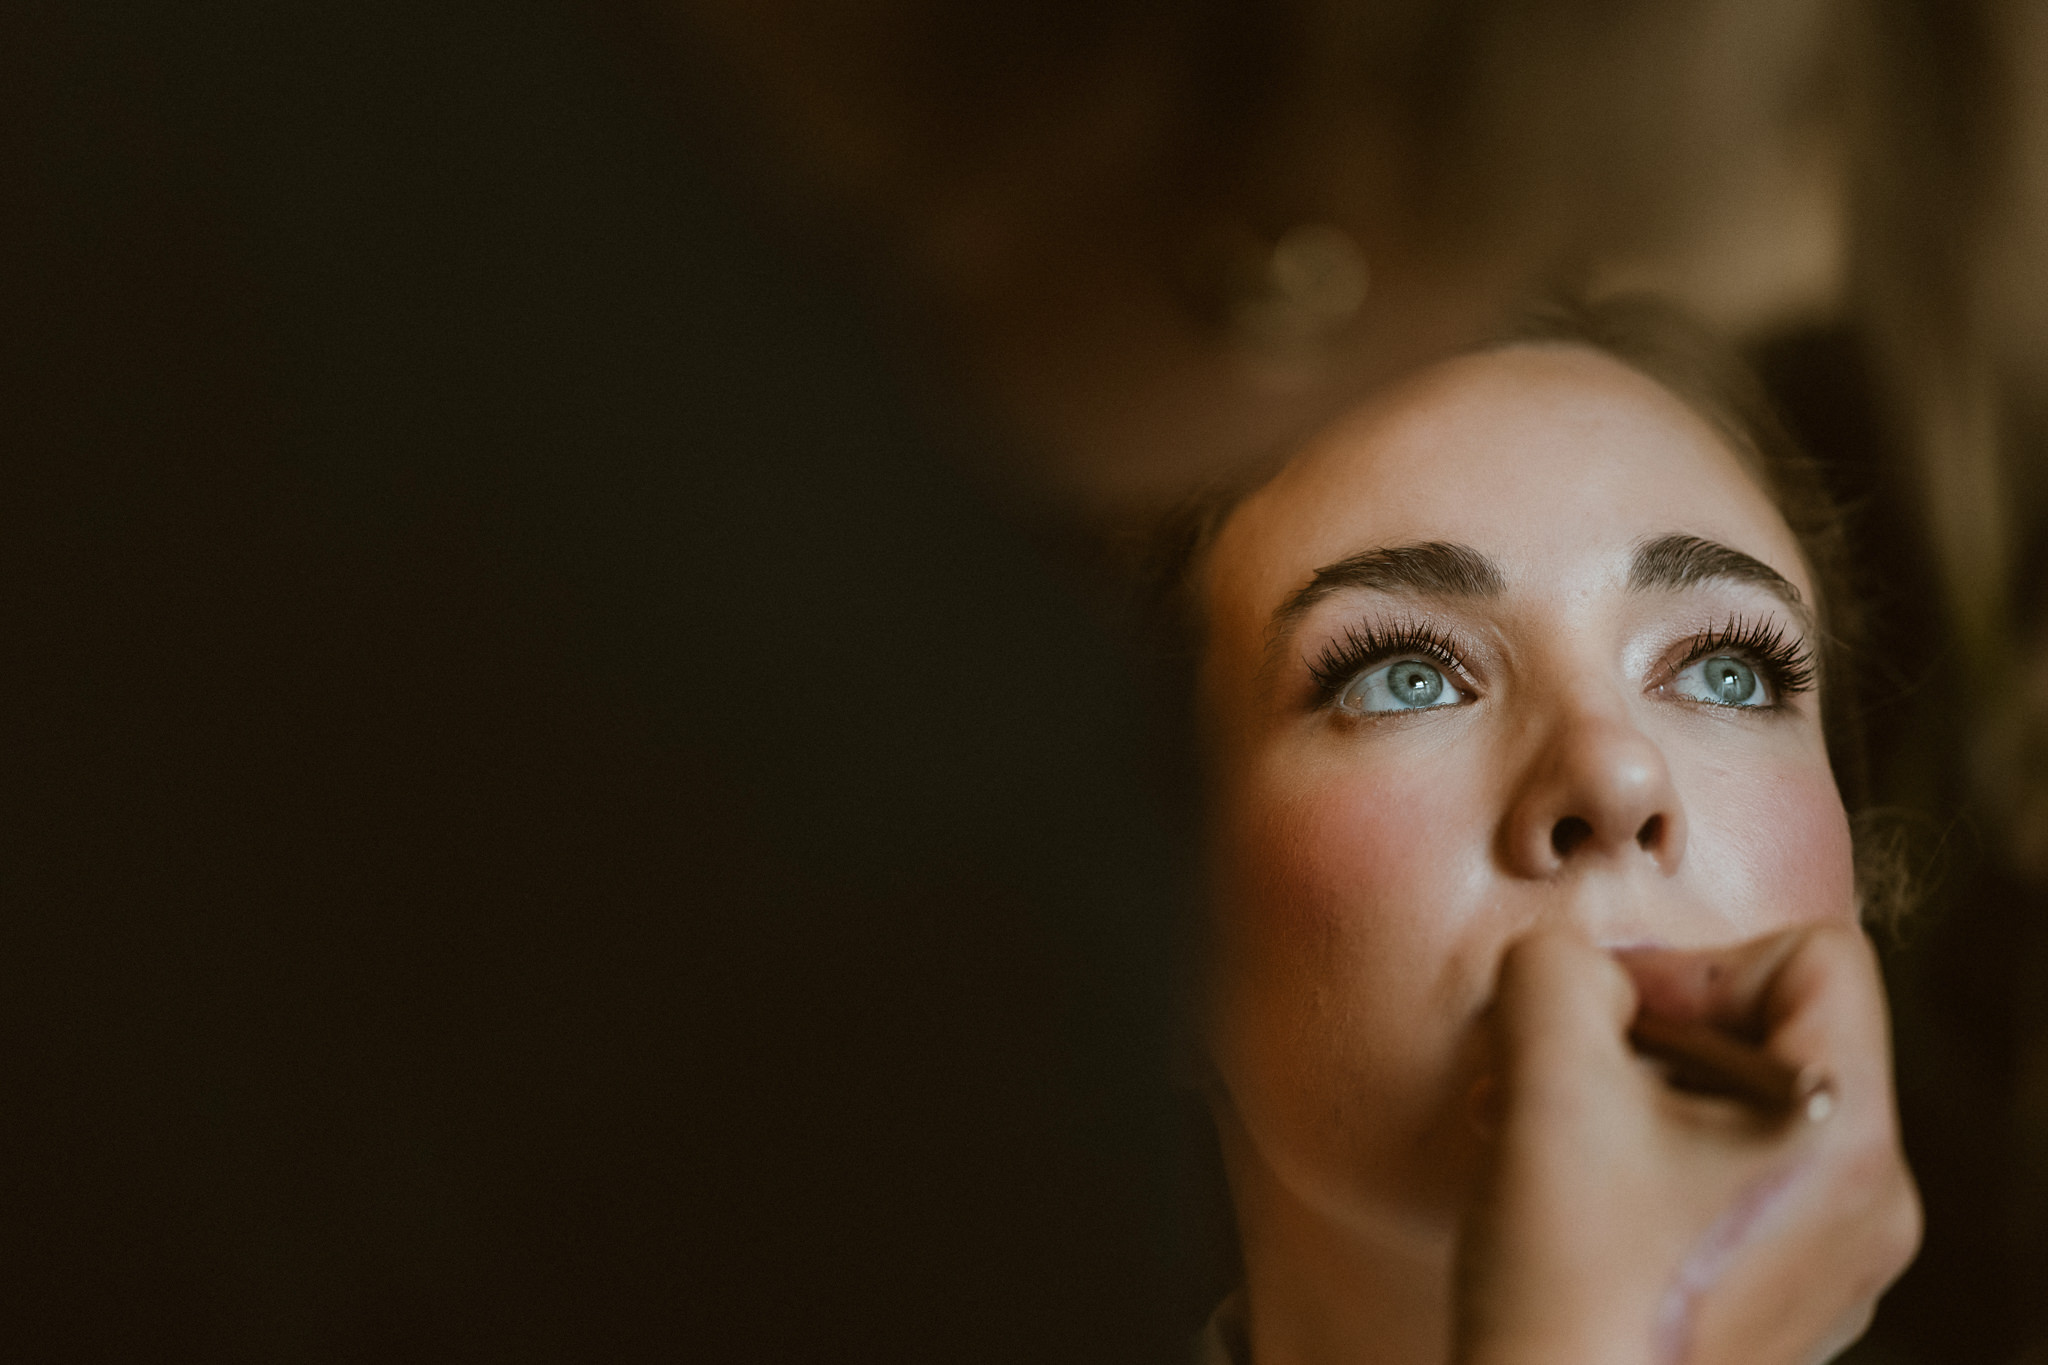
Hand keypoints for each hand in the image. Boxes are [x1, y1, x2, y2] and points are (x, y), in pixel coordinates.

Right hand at [1452, 925, 1920, 1364]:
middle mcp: (1866, 1203)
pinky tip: (1562, 1198)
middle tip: (1546, 1074)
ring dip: (1625, 1097)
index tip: (1602, 1024)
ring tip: (1534, 1132)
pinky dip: (1638, 1165)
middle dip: (1641, 1036)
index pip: (1815, 957)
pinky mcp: (1773, 1307)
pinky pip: (1721, 1183)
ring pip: (1734, 1109)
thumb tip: (1573, 970)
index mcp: (1848, 1137)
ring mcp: (1825, 1265)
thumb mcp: (1546, 1082)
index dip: (1695, 963)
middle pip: (1769, 1032)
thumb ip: (1557, 972)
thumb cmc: (1568, 1285)